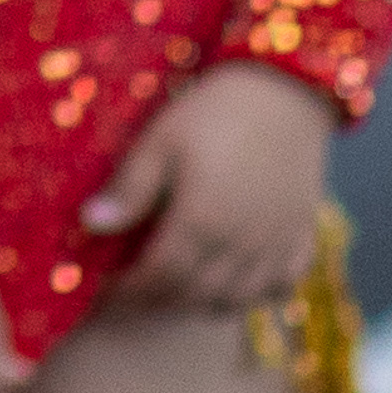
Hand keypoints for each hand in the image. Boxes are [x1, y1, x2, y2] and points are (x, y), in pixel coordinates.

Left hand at [84, 64, 334, 311]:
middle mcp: (241, 248)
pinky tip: (236, 280)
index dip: (131, 288)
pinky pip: (281, 288)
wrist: (283, 90)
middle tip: (137, 286)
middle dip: (161, 298)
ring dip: (203, 302)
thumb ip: (130, 189)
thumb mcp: (162, 141)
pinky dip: (255, 295)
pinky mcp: (302, 239)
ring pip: (237, 301)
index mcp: (202, 225)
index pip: (160, 277)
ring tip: (178, 284)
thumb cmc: (214, 111)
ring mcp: (276, 248)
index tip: (109, 284)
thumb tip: (90, 225)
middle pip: (196, 296)